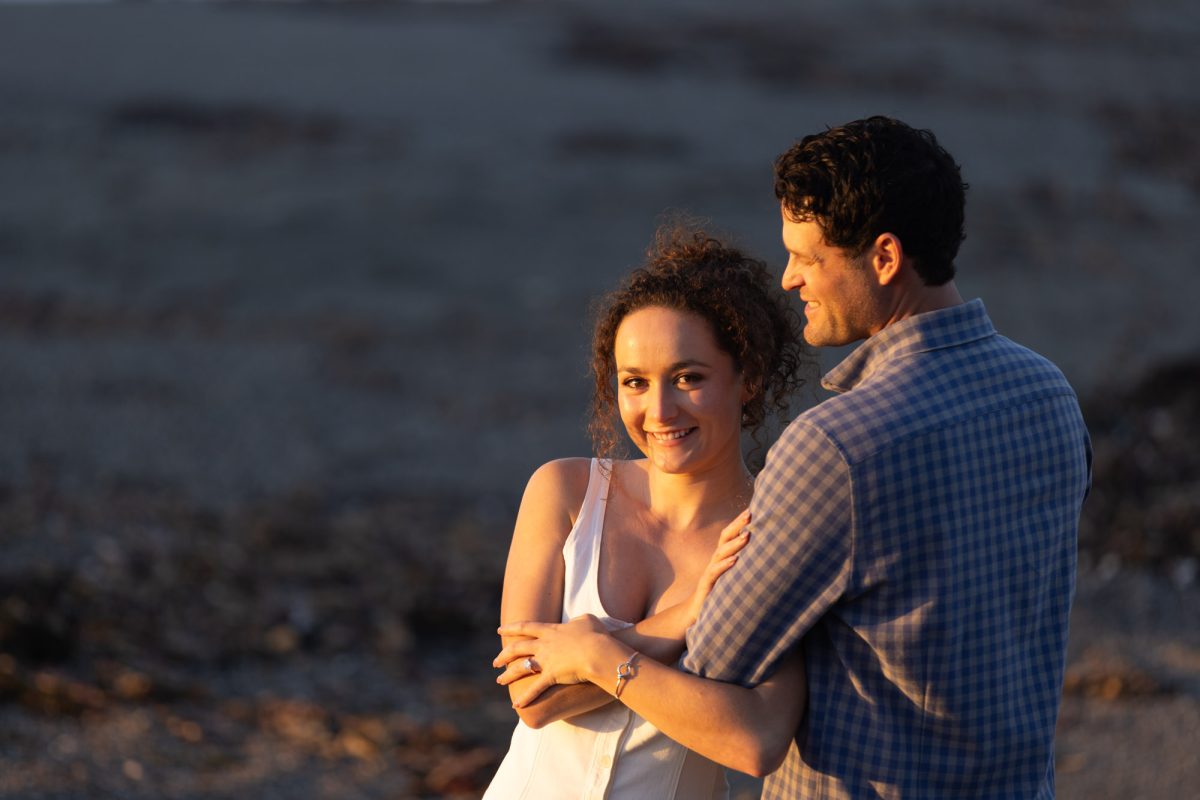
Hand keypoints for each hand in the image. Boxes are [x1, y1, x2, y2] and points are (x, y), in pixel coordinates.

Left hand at [493, 614, 615, 707]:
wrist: (597, 651)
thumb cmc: (596, 635)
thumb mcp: (587, 620)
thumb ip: (579, 620)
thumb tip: (577, 622)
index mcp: (551, 630)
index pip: (526, 627)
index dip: (512, 628)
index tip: (500, 630)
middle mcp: (544, 645)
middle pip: (518, 648)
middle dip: (504, 655)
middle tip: (495, 661)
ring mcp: (546, 661)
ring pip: (520, 668)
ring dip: (508, 675)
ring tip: (499, 680)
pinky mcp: (551, 676)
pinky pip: (535, 689)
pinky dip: (526, 698)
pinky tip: (517, 705)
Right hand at [686, 509, 750, 625]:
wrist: (694, 615)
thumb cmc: (717, 595)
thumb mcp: (731, 578)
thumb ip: (742, 567)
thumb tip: (764, 557)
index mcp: (721, 558)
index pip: (729, 535)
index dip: (738, 522)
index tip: (751, 510)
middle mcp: (715, 562)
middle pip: (725, 538)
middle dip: (737, 525)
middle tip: (750, 514)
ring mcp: (710, 573)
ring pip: (721, 553)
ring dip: (735, 544)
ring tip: (747, 536)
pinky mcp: (707, 586)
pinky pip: (715, 573)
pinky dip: (725, 565)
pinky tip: (735, 560)